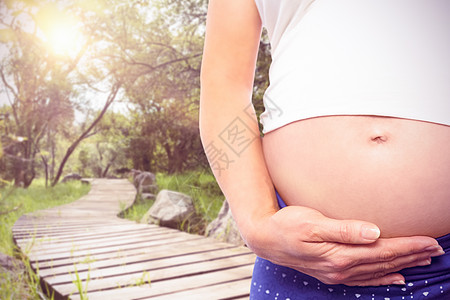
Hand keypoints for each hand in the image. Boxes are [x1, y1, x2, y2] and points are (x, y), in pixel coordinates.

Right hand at [246, 205, 443, 285]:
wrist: (266, 238)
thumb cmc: (287, 225)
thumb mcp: (312, 222)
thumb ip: (344, 229)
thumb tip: (374, 232)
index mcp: (338, 255)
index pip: (382, 251)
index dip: (407, 246)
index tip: (429, 241)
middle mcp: (340, 268)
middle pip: (384, 262)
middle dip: (411, 256)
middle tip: (436, 249)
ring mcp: (336, 273)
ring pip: (377, 271)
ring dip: (402, 266)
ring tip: (423, 260)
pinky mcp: (331, 273)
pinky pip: (364, 279)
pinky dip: (383, 278)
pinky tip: (395, 278)